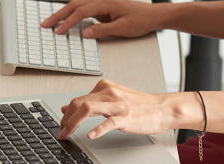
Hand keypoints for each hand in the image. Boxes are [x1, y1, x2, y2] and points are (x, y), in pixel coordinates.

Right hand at [40, 0, 161, 38]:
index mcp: (104, 3)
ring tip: (53, 23)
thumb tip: (86, 33)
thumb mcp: (122, 28)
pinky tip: (69, 21)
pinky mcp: (104, 8)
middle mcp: (101, 0)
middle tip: (46, 24)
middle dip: (59, 15)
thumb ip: (102, 30)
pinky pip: (84, 10)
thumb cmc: (141, 19)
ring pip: (78, 6)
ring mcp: (102, 3)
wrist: (154, 15)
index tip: (58, 31)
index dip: (67, 22)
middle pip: (74, 6)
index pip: (80, 12)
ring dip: (64, 14)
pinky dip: (74, 15)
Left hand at [58, 79, 198, 139]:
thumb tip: (67, 107)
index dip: (66, 113)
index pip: (78, 99)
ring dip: (73, 122)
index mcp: (104, 87)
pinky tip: (91, 136)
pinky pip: (109, 122)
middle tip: (61, 131)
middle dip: (66, 119)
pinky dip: (98, 129)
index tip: (62, 123)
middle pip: (79, 103)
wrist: (162, 108)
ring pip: (88, 109)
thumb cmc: (139, 105)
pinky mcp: (126, 116)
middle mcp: (109, 93)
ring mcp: (117, 104)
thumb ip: (91, 101)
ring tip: (67, 134)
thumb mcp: (112, 99)